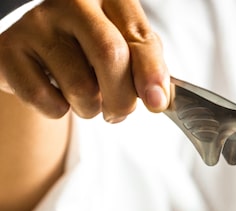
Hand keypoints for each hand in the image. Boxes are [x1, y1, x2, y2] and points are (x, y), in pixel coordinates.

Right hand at [0, 0, 168, 120]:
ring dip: (91, 108)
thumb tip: (159, 99)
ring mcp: (36, 22)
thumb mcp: (126, 49)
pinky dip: (58, 111)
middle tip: (119, 112)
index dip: (151, 73)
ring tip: (85, 97)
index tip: (157, 102)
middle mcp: (71, 2)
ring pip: (81, 86)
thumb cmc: (91, 51)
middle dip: (123, 98)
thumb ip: (147, 67)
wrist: (39, 55)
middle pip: (110, 55)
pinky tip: (56, 95)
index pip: (138, 36)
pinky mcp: (9, 48)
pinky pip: (46, 100)